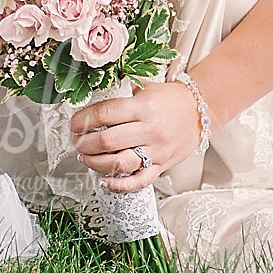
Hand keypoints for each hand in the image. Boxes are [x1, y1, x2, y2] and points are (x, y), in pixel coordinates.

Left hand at [69, 80, 202, 192]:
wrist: (199, 111)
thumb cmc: (168, 98)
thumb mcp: (143, 87)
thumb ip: (119, 92)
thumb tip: (89, 97)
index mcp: (142, 107)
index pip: (105, 114)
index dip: (83, 119)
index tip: (73, 123)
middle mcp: (149, 130)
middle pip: (108, 141)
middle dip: (85, 143)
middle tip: (76, 141)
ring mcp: (156, 150)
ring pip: (120, 163)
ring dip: (96, 163)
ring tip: (85, 157)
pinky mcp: (162, 165)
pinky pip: (139, 181)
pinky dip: (119, 185)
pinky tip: (104, 181)